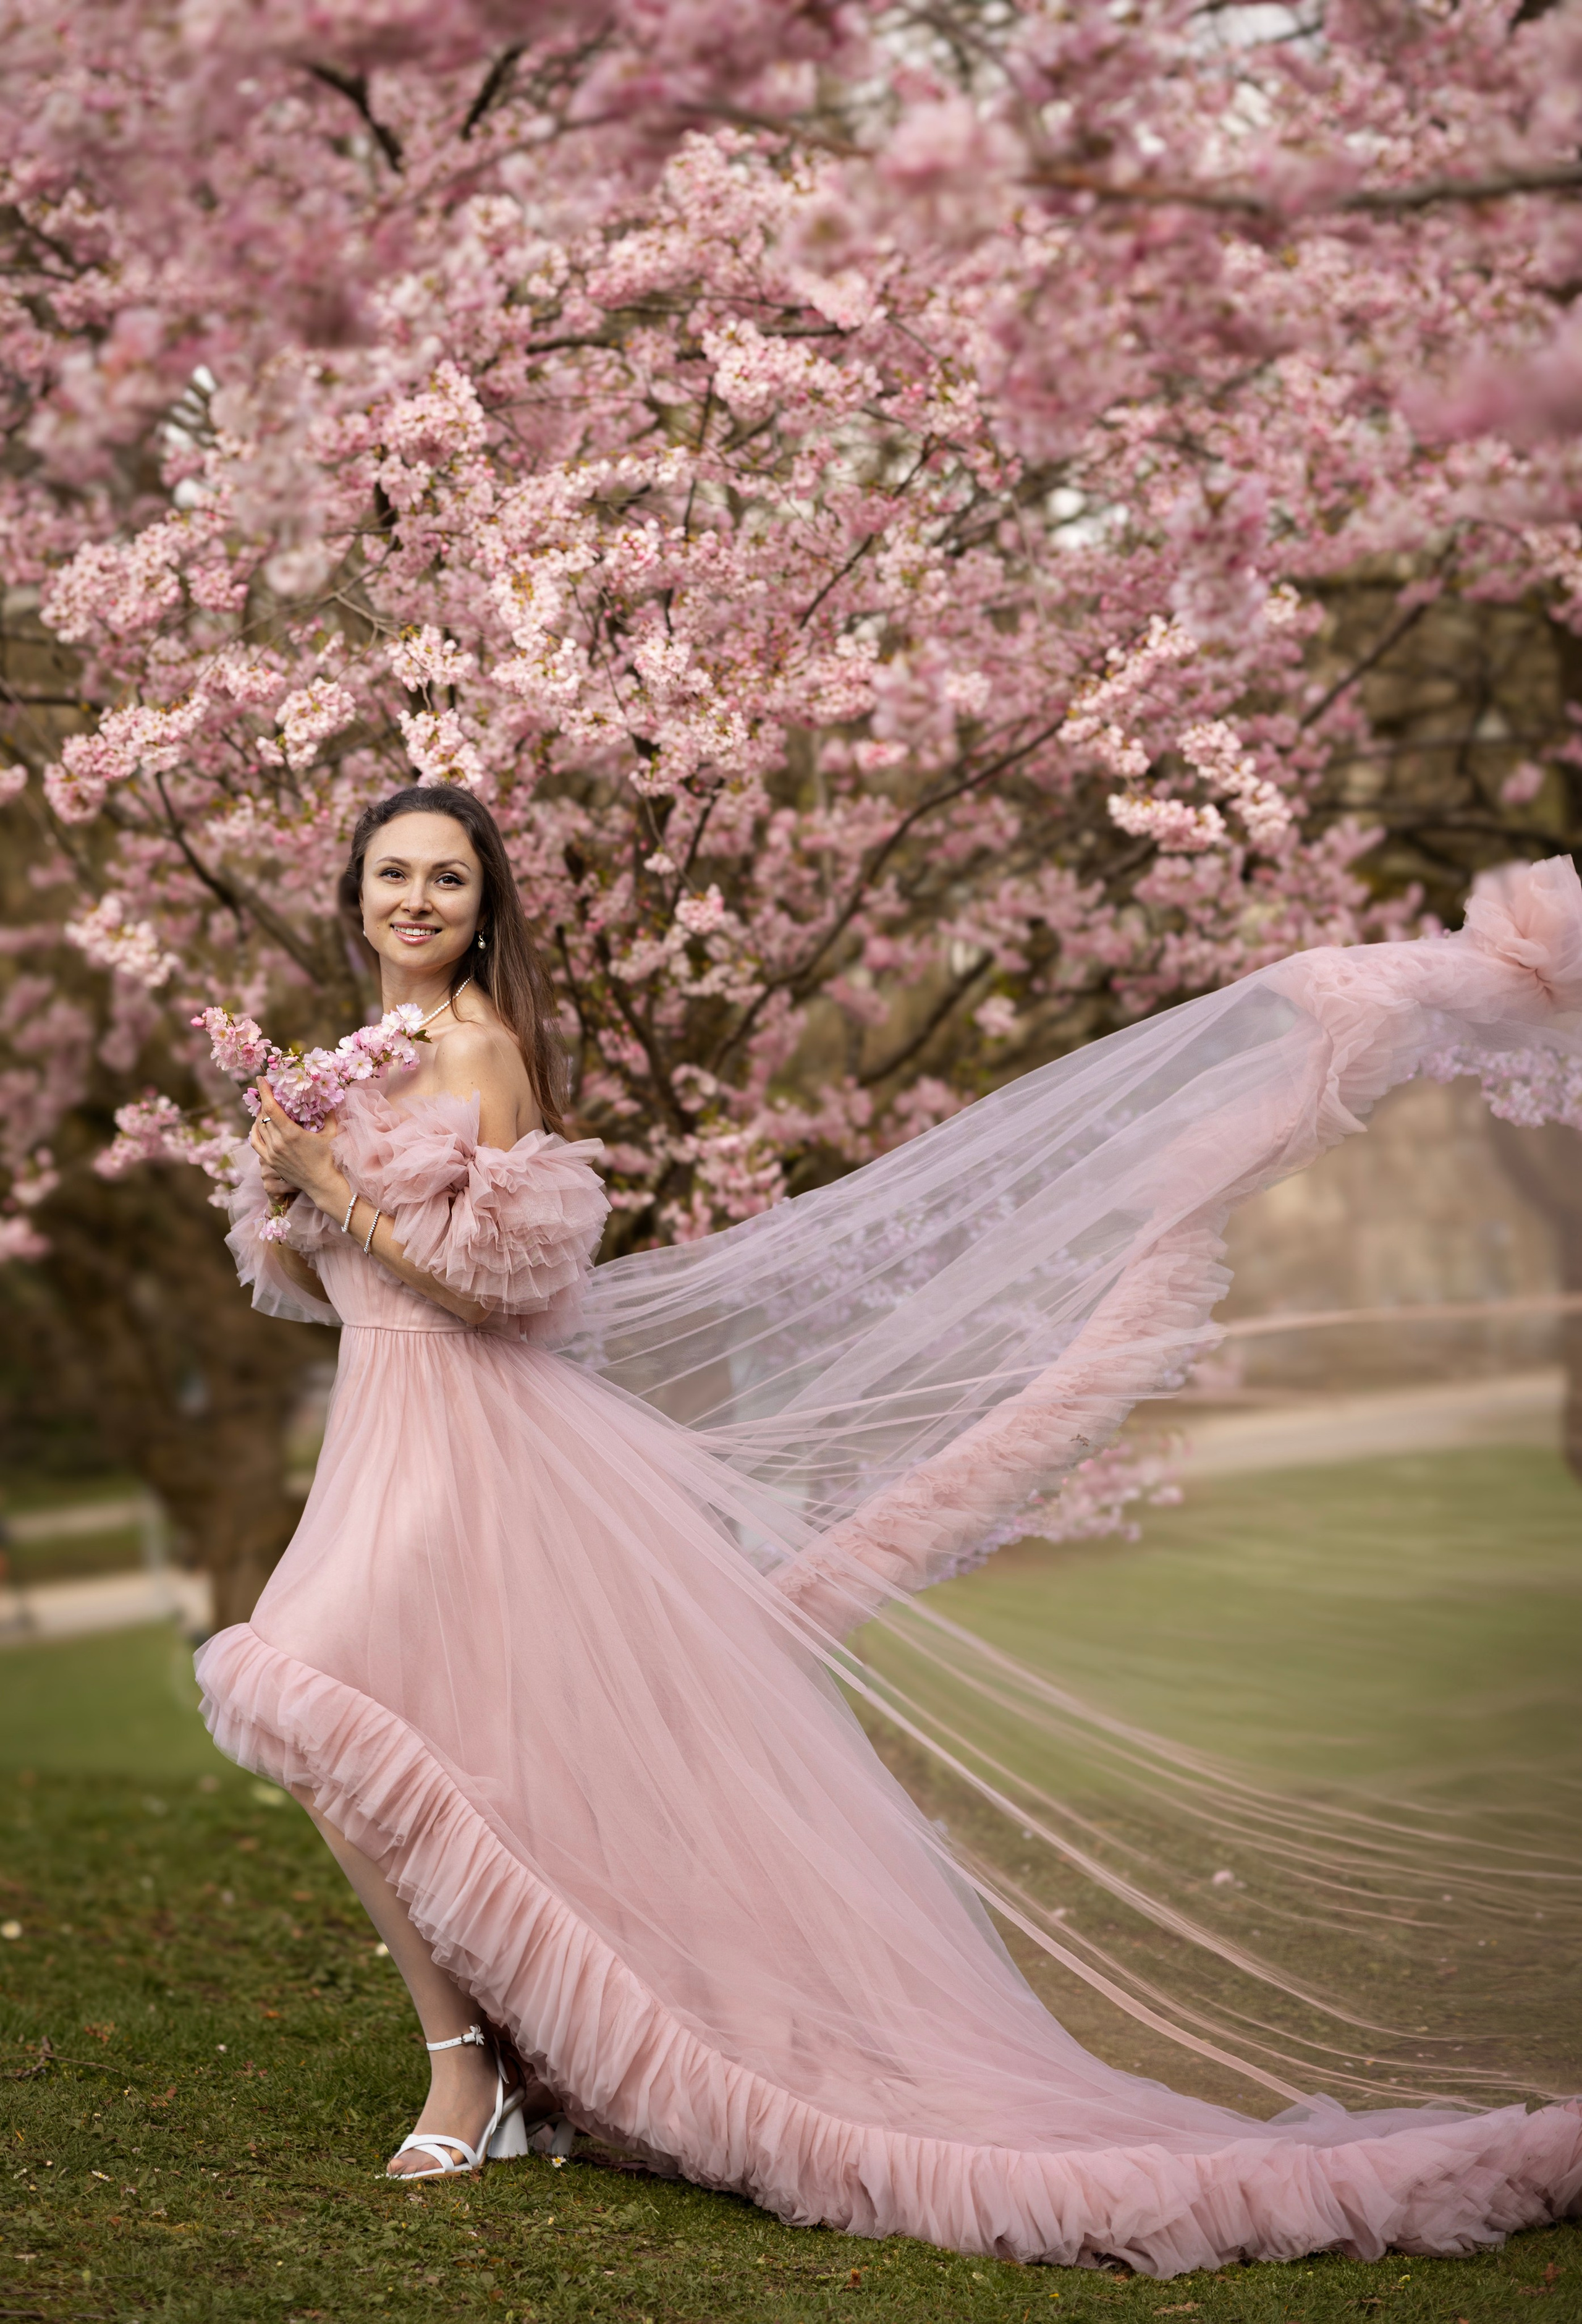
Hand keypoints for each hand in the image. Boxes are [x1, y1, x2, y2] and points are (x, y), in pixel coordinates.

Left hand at [249, 1083, 348, 1216]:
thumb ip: (330, 1114)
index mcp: (291, 1134)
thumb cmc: (330, 1158)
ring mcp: (271, 1153)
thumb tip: (330, 1097)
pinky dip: (254, 1131)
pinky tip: (258, 1125)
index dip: (264, 1091)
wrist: (323, 1184)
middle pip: (263, 1115)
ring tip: (266, 1107)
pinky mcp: (269, 1162)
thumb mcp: (332, 1133)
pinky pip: (255, 1142)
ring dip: (260, 1115)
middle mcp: (278, 1143)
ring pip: (258, 1127)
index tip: (261, 1078)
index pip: (271, 1108)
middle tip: (268, 1091)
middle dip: (264, 1100)